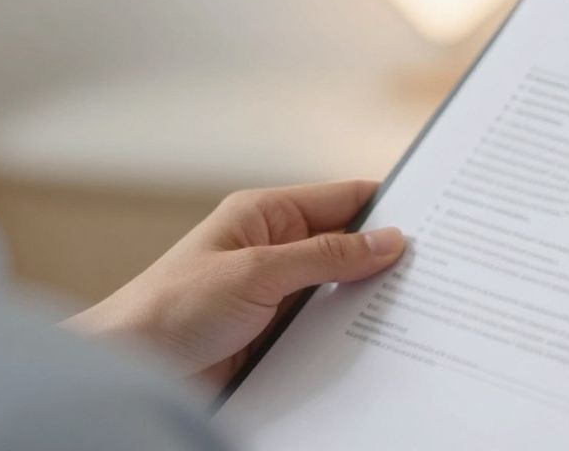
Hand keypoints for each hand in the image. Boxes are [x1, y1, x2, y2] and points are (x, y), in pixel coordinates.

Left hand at [65, 180, 405, 388]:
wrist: (128, 369)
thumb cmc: (171, 308)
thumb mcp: (256, 273)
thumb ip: (325, 257)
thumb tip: (387, 238)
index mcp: (266, 215)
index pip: (343, 199)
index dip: (389, 206)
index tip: (438, 217)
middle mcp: (274, 249)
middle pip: (348, 247)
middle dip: (387, 259)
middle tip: (439, 273)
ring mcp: (275, 293)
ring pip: (340, 291)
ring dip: (369, 302)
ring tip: (419, 311)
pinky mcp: (274, 334)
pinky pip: (324, 328)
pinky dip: (349, 335)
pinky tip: (379, 345)